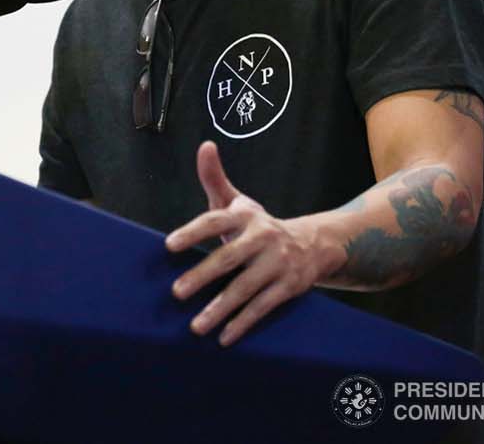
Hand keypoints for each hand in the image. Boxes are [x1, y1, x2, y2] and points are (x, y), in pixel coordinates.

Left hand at [165, 141, 333, 345]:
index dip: (193, 231)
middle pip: (229, 258)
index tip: (169, 245)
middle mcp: (262, 238)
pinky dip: (243, 323)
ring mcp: (277, 264)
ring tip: (195, 326)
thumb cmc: (259, 226)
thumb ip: (215, 178)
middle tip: (176, 292)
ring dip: (220, 308)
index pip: (216, 220)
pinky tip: (224, 337)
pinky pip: (263, 307)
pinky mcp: (289, 287)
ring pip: (246, 288)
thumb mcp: (239, 202)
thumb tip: (204, 145)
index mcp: (246, 216)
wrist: (314, 245)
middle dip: (202, 275)